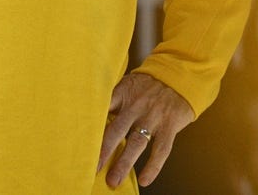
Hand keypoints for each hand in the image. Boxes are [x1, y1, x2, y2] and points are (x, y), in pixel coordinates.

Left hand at [98, 72, 194, 188]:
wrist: (178, 76)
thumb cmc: (147, 85)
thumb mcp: (128, 84)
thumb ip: (113, 100)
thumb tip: (91, 116)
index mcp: (123, 94)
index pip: (103, 109)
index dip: (91, 125)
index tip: (79, 141)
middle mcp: (137, 106)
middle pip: (117, 130)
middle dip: (104, 151)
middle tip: (92, 169)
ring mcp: (153, 117)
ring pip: (137, 143)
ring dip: (124, 163)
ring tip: (113, 181)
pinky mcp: (169, 126)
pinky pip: (161, 149)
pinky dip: (153, 166)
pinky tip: (144, 180)